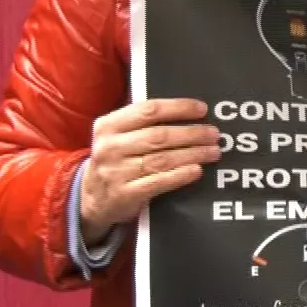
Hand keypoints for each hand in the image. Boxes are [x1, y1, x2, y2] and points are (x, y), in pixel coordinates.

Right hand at [80, 98, 220, 242]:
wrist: (92, 198)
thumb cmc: (116, 159)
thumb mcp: (118, 136)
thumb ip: (143, 123)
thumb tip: (189, 111)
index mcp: (108, 125)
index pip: (148, 110)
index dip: (178, 108)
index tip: (202, 109)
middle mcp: (110, 147)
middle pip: (159, 136)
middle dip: (192, 133)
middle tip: (214, 134)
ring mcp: (116, 172)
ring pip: (162, 159)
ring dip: (193, 154)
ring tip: (213, 151)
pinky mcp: (125, 194)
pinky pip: (158, 182)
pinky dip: (180, 175)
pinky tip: (197, 170)